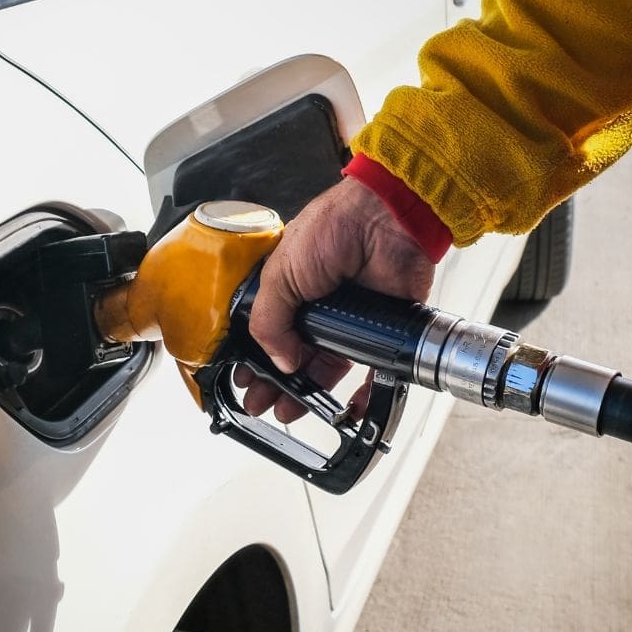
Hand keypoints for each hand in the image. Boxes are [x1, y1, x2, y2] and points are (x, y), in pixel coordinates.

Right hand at [239, 178, 436, 421]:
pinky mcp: (382, 330)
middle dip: (276, 384)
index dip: (255, 360)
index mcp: (289, 290)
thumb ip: (269, 322)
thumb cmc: (334, 226)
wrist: (386, 219)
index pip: (267, 334)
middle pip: (294, 357)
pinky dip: (363, 396)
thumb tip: (278, 360)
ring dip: (310, 394)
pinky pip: (373, 371)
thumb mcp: (281, 274)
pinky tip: (348, 412)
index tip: (245, 381)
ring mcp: (350, 320)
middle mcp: (318, 307)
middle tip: (262, 403)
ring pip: (327, 368)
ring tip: (292, 411)